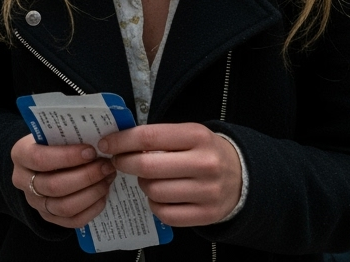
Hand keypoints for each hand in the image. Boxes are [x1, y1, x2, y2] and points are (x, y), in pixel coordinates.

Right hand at [10, 135, 115, 228]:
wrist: (43, 162)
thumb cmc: (53, 143)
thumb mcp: (54, 133)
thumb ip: (68, 135)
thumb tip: (98, 138)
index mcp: (21, 155)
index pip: (40, 159)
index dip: (68, 157)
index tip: (92, 151)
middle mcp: (23, 181)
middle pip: (54, 186)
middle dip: (86, 176)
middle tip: (106, 166)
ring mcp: (35, 202)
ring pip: (64, 207)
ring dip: (91, 194)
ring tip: (107, 179)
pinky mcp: (49, 217)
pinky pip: (72, 220)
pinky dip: (92, 209)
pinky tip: (103, 195)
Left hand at [100, 124, 242, 226]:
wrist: (242, 176)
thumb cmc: (205, 152)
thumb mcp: (188, 134)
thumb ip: (158, 137)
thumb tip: (118, 142)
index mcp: (197, 136)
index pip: (148, 137)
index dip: (121, 141)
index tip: (107, 144)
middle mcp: (205, 164)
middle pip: (147, 167)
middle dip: (124, 163)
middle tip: (120, 162)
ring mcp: (207, 192)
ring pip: (153, 191)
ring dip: (142, 184)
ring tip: (149, 178)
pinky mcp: (206, 214)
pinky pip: (164, 213)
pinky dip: (155, 204)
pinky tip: (160, 195)